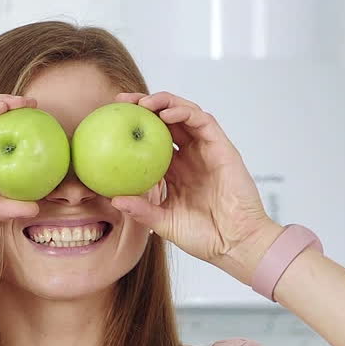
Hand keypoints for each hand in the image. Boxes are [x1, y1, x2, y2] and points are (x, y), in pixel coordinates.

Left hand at [110, 91, 277, 263]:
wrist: (235, 243)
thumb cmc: (203, 237)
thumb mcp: (164, 223)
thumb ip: (141, 210)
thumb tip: (113, 199)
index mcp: (175, 171)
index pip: (151, 141)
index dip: (133, 128)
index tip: (109, 122)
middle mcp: (189, 156)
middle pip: (166, 121)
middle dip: (144, 105)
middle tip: (122, 102)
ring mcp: (206, 150)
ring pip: (184, 113)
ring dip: (164, 102)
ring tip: (143, 103)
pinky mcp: (221, 147)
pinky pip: (202, 121)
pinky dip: (184, 112)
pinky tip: (166, 114)